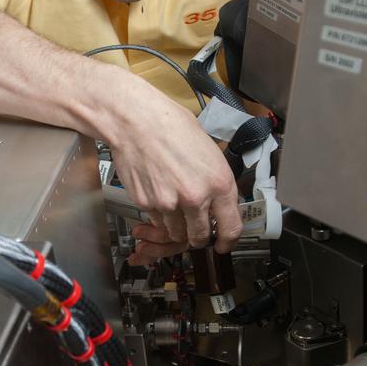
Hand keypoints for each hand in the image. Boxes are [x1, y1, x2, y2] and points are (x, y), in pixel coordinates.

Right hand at [108, 83, 241, 260]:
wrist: (135, 120)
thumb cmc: (171, 126)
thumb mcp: (209, 152)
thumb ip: (216, 182)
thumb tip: (221, 202)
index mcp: (218, 183)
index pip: (231, 228)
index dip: (228, 242)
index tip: (224, 245)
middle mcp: (196, 198)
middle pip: (200, 237)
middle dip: (199, 236)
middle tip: (195, 227)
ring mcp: (169, 204)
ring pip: (176, 233)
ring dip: (177, 227)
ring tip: (173, 204)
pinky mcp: (146, 204)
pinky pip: (157, 221)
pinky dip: (159, 215)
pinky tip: (158, 192)